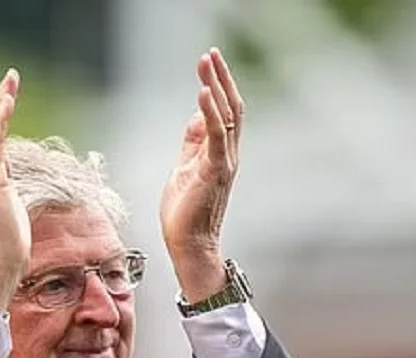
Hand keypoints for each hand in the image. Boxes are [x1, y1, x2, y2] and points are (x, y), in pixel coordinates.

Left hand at [159, 48, 244, 300]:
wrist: (189, 245)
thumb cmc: (185, 213)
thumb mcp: (184, 169)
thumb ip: (192, 144)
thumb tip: (195, 118)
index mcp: (219, 153)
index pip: (224, 112)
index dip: (217, 86)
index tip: (207, 63)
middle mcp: (228, 155)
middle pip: (231, 107)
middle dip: (220, 78)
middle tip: (210, 54)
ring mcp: (223, 162)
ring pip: (228, 116)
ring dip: (216, 87)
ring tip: (207, 63)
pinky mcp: (213, 171)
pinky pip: (216, 136)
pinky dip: (211, 112)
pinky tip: (203, 93)